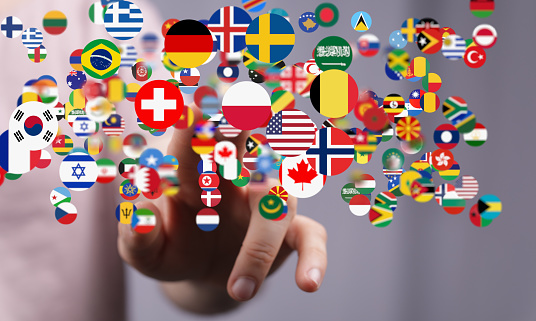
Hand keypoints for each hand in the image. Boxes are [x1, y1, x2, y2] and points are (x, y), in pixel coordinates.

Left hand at [117, 104, 327, 312]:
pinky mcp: (288, 231)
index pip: (189, 141)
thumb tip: (136, 219)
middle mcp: (233, 175)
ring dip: (259, 246)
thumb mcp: (145, 251)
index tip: (189, 107)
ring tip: (240, 290)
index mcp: (190, 171)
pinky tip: (309, 284)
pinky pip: (310, 237)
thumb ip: (138, 237)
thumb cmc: (171, 248)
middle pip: (238, 142)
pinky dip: (314, 259)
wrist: (202, 273)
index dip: (191, 124)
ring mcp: (264, 200)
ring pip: (275, 204)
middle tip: (242, 108)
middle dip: (239, 125)